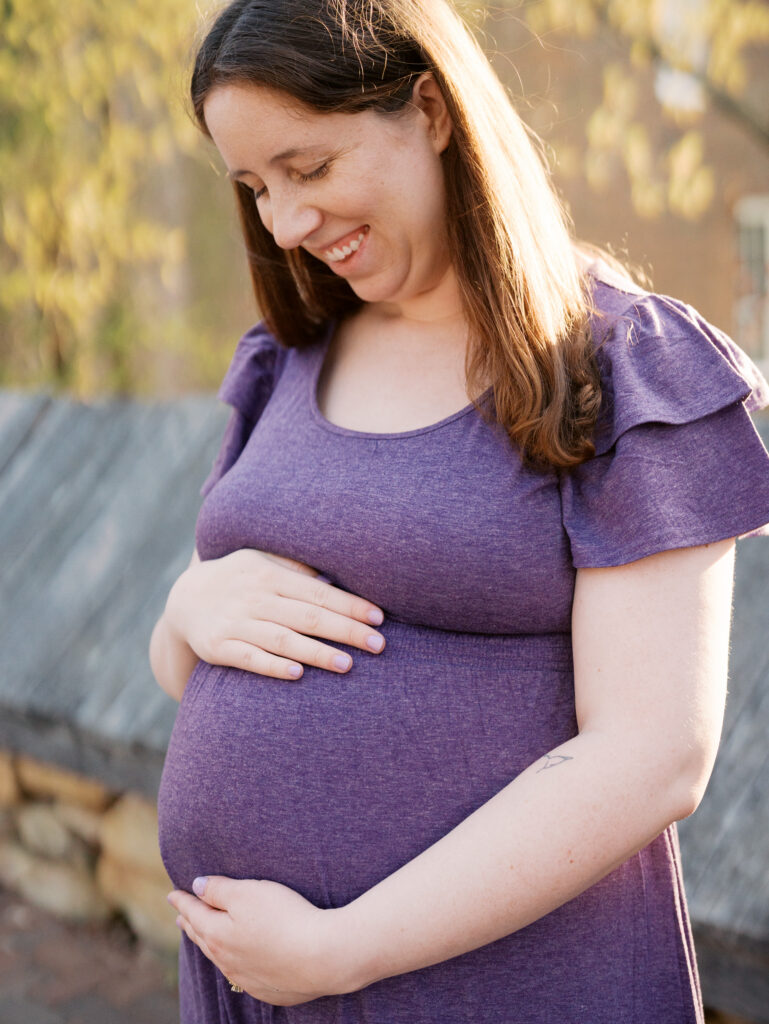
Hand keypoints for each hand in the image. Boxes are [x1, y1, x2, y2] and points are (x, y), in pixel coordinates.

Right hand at [164, 548, 385, 680]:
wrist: (185, 598)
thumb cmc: (239, 579)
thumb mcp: (263, 562)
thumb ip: (297, 568)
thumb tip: (342, 571)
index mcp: (270, 575)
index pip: (318, 591)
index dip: (349, 605)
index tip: (378, 618)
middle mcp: (254, 597)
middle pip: (307, 616)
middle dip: (345, 630)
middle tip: (378, 644)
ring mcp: (235, 622)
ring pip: (282, 639)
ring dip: (316, 652)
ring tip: (347, 664)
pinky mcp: (218, 647)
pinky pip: (249, 658)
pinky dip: (273, 666)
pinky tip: (298, 674)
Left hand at [168, 875, 350, 1005]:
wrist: (324, 956)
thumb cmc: (285, 917)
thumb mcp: (248, 893)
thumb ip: (218, 890)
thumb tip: (195, 886)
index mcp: (217, 934)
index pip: (194, 913)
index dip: (183, 901)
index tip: (173, 894)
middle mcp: (227, 960)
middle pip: (203, 938)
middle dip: (191, 924)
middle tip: (181, 917)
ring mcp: (247, 977)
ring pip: (220, 958)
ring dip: (208, 944)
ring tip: (202, 937)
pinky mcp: (268, 988)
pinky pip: (241, 974)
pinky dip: (231, 962)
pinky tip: (236, 961)